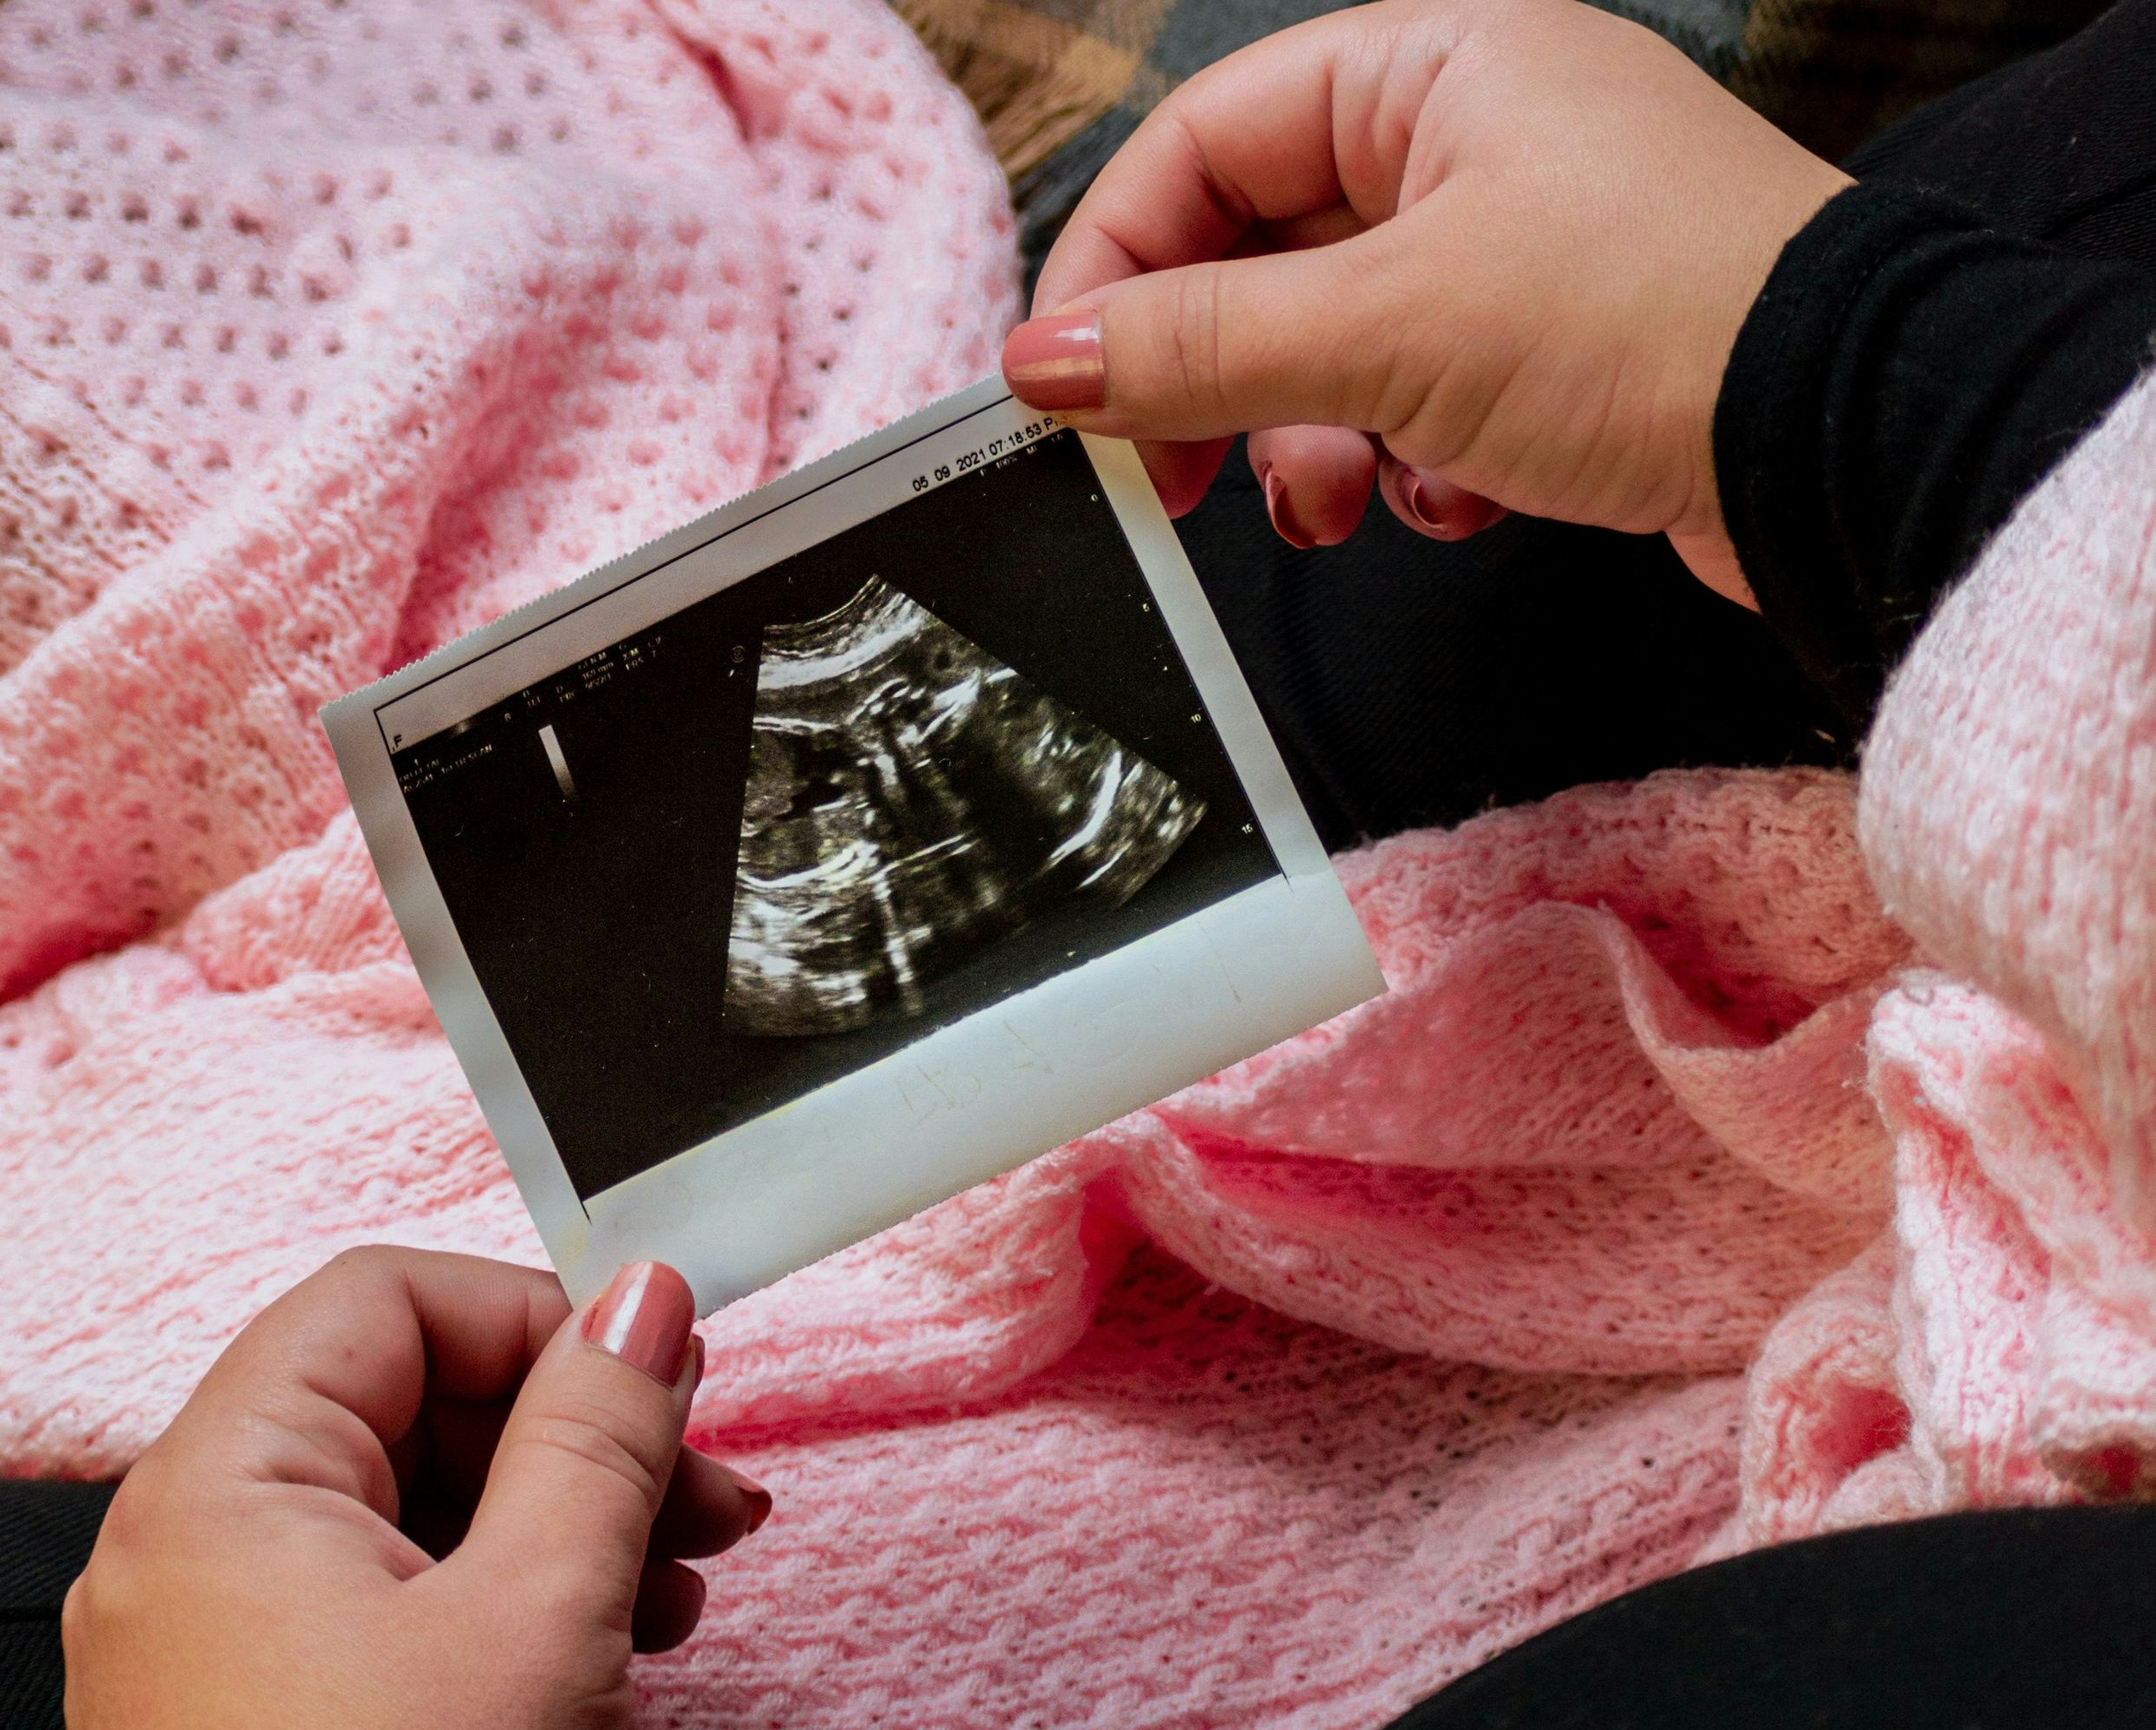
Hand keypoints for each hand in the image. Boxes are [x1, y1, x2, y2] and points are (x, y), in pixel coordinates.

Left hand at [63, 1248, 769, 1728]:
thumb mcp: (538, 1614)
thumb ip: (598, 1431)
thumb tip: (641, 1300)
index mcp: (223, 1491)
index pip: (390, 1301)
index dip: (538, 1317)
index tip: (656, 1369)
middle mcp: (203, 1551)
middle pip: (413, 1399)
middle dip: (579, 1433)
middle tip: (700, 1483)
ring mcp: (232, 1640)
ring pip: (422, 1503)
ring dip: (570, 1518)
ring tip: (678, 1579)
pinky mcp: (276, 1712)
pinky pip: (404, 1597)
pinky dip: (518, 1595)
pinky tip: (614, 1639)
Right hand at [1000, 0, 1850, 602]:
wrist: (1856, 442)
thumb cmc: (1661, 325)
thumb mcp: (1390, 331)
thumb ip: (1201, 346)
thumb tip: (1049, 358)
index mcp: (1431, 70)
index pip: (1204, 142)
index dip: (1116, 263)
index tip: (1063, 382)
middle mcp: (1471, 140)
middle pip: (1259, 253)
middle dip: (1215, 378)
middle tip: (1168, 477)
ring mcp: (1518, 247)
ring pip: (1332, 345)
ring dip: (1311, 442)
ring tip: (1339, 503)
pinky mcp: (1555, 350)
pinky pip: (1416, 403)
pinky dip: (1409, 465)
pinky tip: (1458, 497)